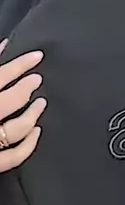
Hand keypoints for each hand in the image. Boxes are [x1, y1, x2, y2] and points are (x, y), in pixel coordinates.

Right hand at [0, 39, 45, 171]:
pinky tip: (36, 132)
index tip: (36, 57)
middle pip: (9, 101)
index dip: (20, 65)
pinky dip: (28, 146)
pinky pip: (12, 158)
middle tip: (37, 80)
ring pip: (15, 130)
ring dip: (32, 115)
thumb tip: (3, 45)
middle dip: (26, 88)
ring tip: (40, 103)